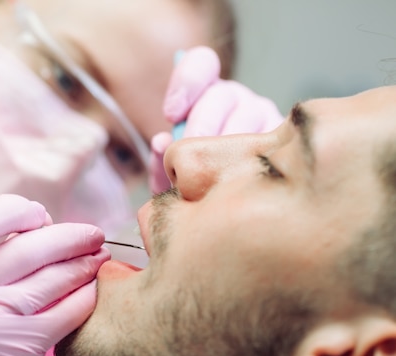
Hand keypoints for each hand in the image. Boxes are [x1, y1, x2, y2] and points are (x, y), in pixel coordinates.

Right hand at [0, 194, 109, 355]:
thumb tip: (46, 222)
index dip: (19, 211)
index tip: (42, 217)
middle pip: (29, 244)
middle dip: (72, 235)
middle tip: (93, 235)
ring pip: (53, 277)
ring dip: (85, 264)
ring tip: (99, 258)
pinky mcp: (16, 347)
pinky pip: (66, 310)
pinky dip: (86, 297)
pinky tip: (93, 290)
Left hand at [149, 46, 283, 193]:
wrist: (233, 203)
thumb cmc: (194, 183)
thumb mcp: (173, 171)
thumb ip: (160, 157)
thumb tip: (162, 141)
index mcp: (204, 92)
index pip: (200, 63)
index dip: (185, 84)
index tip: (171, 115)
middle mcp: (235, 97)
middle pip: (220, 95)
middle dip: (200, 128)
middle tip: (191, 158)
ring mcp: (263, 114)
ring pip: (246, 119)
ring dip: (225, 149)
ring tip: (213, 177)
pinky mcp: (284, 137)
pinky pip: (269, 142)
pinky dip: (251, 161)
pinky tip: (239, 181)